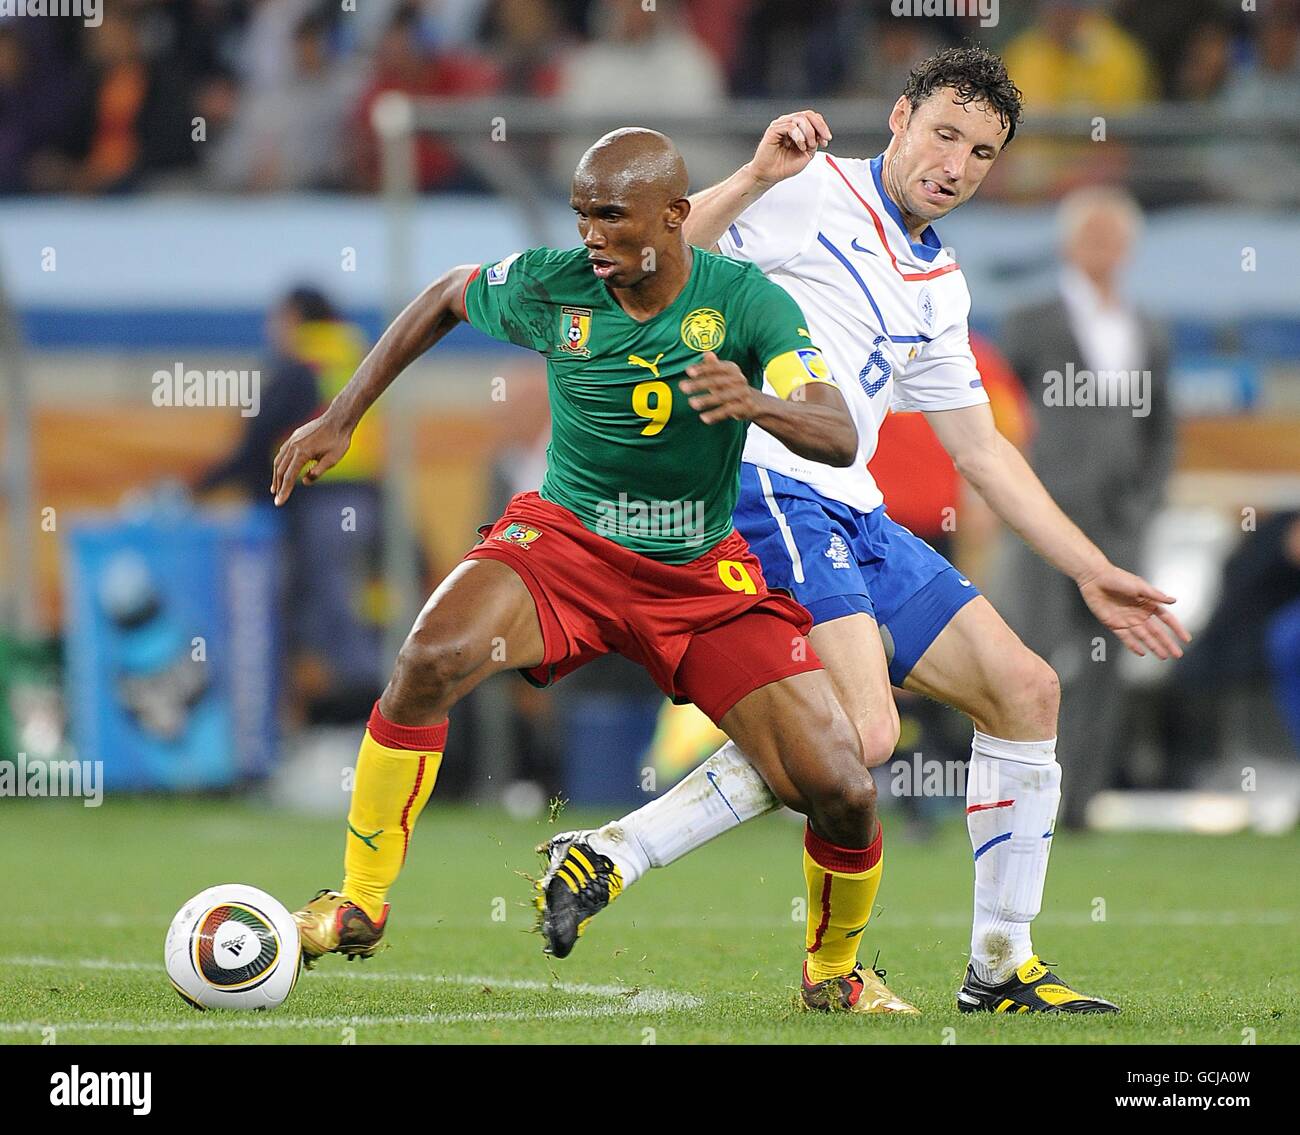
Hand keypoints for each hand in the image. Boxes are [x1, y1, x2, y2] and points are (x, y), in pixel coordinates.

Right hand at [270, 411, 352, 504]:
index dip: (284, 491)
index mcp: (302, 453)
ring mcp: (293, 440)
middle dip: (278, 485)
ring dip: (276, 475)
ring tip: (275, 487)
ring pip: (279, 460)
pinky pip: (283, 452)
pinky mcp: (295, 436)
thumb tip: (304, 481)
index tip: (279, 502)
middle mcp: (293, 446)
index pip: (289, 477)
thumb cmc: (338, 440)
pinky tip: (281, 469)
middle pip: (280, 470)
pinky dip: (280, 463)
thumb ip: (317, 472)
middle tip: (277, 498)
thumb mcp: (332, 459)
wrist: (338, 419)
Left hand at [679, 352, 759, 424]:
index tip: (688, 371)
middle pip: (717, 381)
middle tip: (683, 387)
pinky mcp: (746, 407)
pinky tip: (704, 418)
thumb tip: (706, 353)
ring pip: (722, 396)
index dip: (702, 368)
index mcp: (732, 369)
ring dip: (706, 400)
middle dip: (699, 384)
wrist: (757, 403)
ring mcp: (743, 393)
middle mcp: (739, 379)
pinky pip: (728, 411)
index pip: (716, 367)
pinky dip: (715, 415)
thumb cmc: (733, 387)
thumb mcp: (723, 376)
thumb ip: (713, 366)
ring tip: (692, 403)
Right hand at [747, 109, 831, 188]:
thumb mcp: (806, 154)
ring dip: (809, 132)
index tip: (826, 141)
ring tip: (808, 146)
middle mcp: (789, 123)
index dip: (822, 127)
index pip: (813, 118)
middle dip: (820, 126)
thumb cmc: (784, 166)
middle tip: (823, 140)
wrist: (768, 175)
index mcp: (797, 127)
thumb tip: (820, 134)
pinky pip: (791, 126)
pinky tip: (801, 146)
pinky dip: (799, 136)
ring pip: (800, 118)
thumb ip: (814, 142)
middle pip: (808, 114)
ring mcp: (781, 125)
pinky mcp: (774, 129)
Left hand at [1077, 563, 1191, 658]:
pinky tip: (1142, 652)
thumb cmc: (1117, 578)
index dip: (1177, 629)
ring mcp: (1128, 620)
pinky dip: (1134, 646)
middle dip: (1167, 643)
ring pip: (1144, 637)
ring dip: (1154, 646)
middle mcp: (1140, 614)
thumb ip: (1156, 595)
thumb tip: (1173, 600)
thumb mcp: (1139, 586)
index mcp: (1148, 603)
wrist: (1095, 578)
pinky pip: (1126, 638)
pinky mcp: (1114, 625)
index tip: (1186, 639)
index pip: (1166, 619)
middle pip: (1157, 632)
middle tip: (1177, 654)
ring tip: (1164, 656)